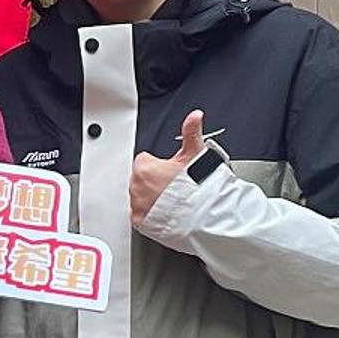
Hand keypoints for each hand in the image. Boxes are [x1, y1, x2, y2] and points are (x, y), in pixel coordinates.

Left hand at [132, 108, 206, 225]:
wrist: (203, 215)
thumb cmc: (198, 186)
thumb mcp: (195, 155)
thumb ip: (191, 132)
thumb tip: (195, 115)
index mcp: (144, 168)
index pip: (144, 160)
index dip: (159, 165)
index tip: (170, 171)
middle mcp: (136, 187)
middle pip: (141, 178)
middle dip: (154, 180)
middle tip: (173, 186)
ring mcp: (137, 205)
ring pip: (140, 196)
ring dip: (151, 196)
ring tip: (171, 199)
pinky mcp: (140, 222)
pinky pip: (140, 214)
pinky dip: (150, 213)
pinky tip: (165, 212)